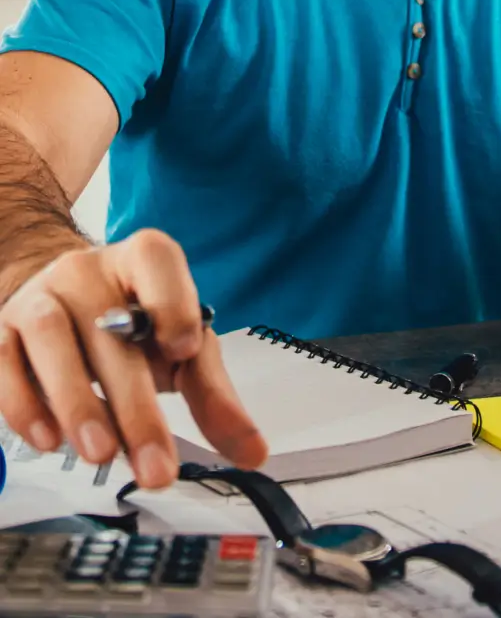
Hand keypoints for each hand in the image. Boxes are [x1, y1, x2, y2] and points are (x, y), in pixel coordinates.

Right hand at [0, 230, 267, 487]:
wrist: (65, 299)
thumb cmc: (133, 322)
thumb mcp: (181, 349)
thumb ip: (214, 396)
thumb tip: (252, 450)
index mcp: (143, 260)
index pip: (157, 261)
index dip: (173, 303)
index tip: (185, 351)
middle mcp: (89, 270)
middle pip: (110, 328)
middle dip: (136, 405)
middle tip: (155, 464)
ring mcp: (42, 295)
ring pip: (52, 338)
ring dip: (78, 402)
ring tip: (102, 454)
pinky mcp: (2, 328)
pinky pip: (4, 360)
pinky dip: (24, 404)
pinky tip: (49, 439)